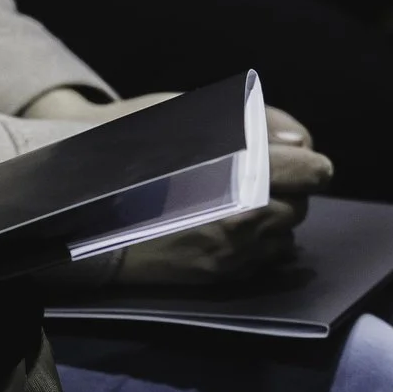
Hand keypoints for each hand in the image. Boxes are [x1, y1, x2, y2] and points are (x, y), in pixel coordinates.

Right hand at [33, 94, 331, 286]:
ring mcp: (234, 252)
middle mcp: (244, 216)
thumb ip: (252, 123)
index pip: (310, 171)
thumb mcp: (186, 117)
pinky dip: (260, 243)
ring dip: (274, 217)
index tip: (300, 160)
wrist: (83, 210)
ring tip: (238, 200)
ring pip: (286, 234)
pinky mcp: (221, 274)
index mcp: (239, 171)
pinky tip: (230, 225)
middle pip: (300, 204)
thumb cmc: (130, 151)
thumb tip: (299, 143)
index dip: (308, 163)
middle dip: (285, 189)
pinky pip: (266, 259)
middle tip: (255, 176)